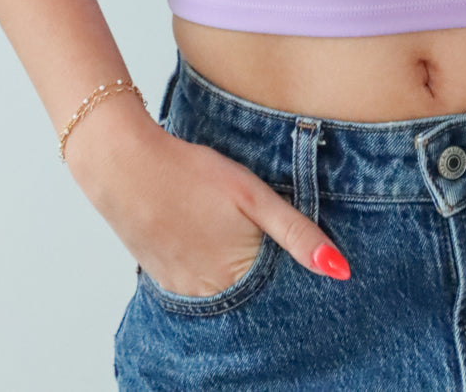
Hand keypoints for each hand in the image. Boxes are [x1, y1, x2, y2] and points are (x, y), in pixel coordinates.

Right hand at [65, 107, 350, 293]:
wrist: (125, 166)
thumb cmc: (193, 174)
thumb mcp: (254, 196)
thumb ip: (297, 234)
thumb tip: (340, 269)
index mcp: (236, 278)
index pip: (280, 295)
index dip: (295, 279)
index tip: (302, 262)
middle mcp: (208, 295)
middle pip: (251, 299)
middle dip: (267, 281)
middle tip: (265, 242)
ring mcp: (181, 290)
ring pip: (223, 294)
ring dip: (237, 277)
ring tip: (236, 240)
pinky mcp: (161, 278)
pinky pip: (196, 287)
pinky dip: (210, 272)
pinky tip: (210, 243)